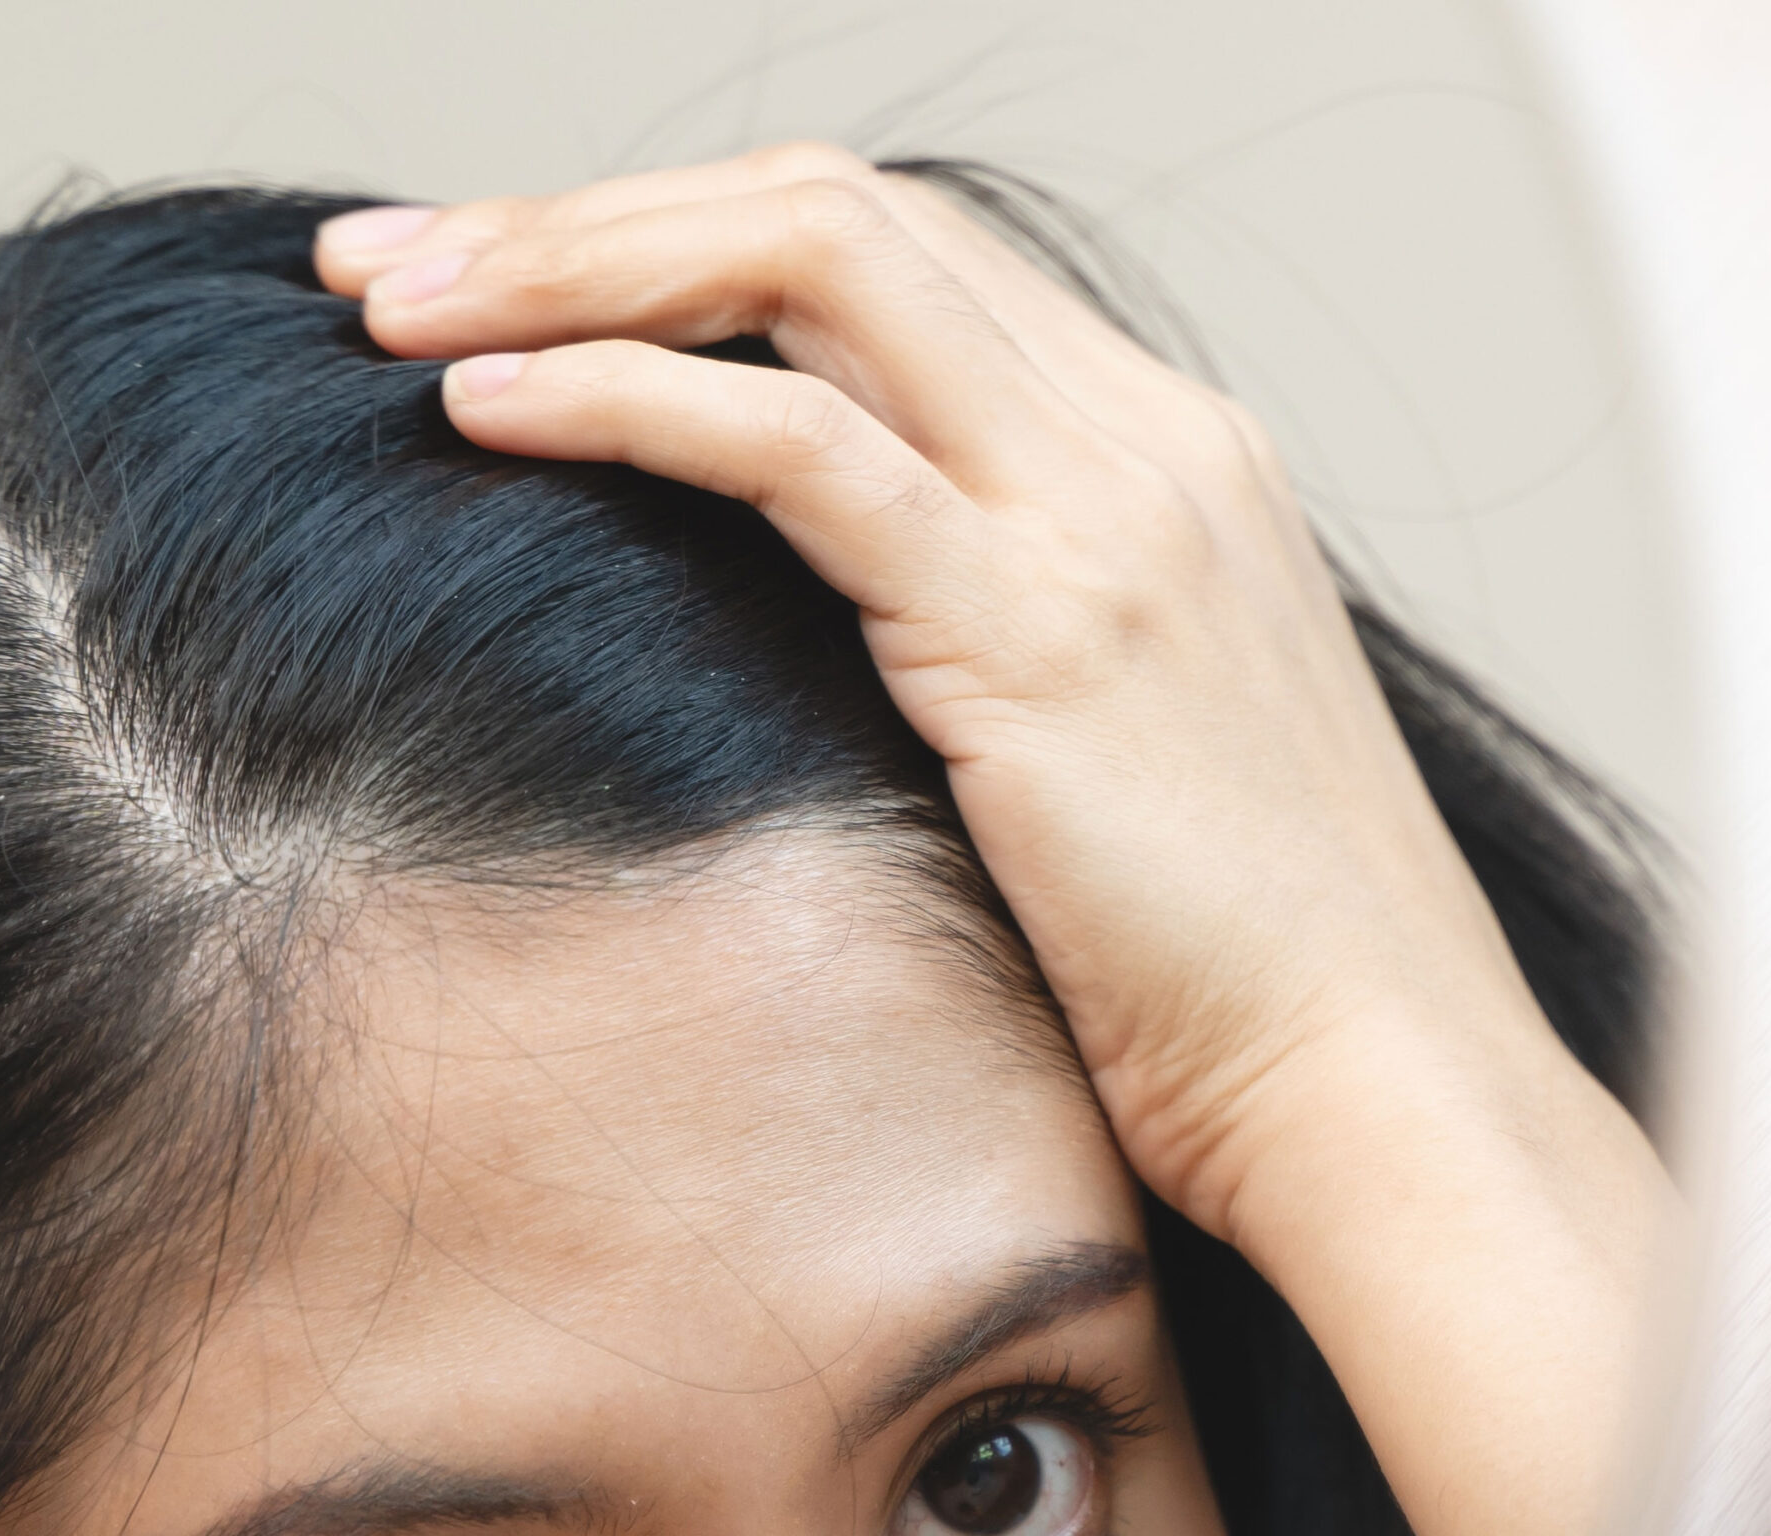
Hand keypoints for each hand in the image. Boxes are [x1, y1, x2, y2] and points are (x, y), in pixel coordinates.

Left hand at [319, 148, 1548, 1239]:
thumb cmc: (1242, 972)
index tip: (512, 295)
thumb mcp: (1120, 753)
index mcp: (1161, 455)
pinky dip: (624, 399)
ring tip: (392, 309)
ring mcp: (1103, 513)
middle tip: (390, 263)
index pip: (892, 255)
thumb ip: (997, 636)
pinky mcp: (1040, 626)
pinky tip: (484, 410)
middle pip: (830, 210)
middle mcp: (1141, 439)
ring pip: (806, 265)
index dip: (680, 240)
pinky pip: (798, 445)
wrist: (1380, 1091)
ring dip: (573, 265)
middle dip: (591, 215)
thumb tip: (817, 631)